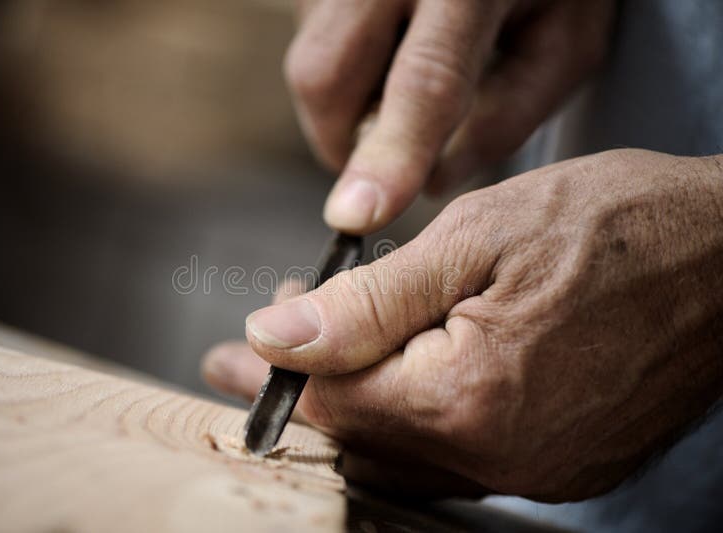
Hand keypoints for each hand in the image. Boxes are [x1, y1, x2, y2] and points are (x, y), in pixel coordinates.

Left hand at [204, 149, 722, 500]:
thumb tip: (277, 336)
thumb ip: (367, 301)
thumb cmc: (614, 226)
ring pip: (409, 452)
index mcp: (470, 400)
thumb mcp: (473, 238)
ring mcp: (538, 471)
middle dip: (313, 383)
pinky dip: (419, 416)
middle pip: (365, 435)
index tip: (241, 341)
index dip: (278, 368)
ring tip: (335, 347)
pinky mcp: (563, 465)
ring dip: (362, 399)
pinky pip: (461, 458)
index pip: (334, 399)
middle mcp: (503, 457)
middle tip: (275, 339)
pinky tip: (405, 372)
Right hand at [286, 0, 615, 233]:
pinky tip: (390, 51)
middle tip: (388, 157)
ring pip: (309, 65)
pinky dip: (345, 73)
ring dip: (345, 107)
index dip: (390, 154)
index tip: (358, 216)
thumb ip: (506, 120)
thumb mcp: (565, 44)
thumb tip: (430, 184)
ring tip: (402, 87)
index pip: (423, 81)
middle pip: (325, 76)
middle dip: (344, 143)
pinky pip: (312, 42)